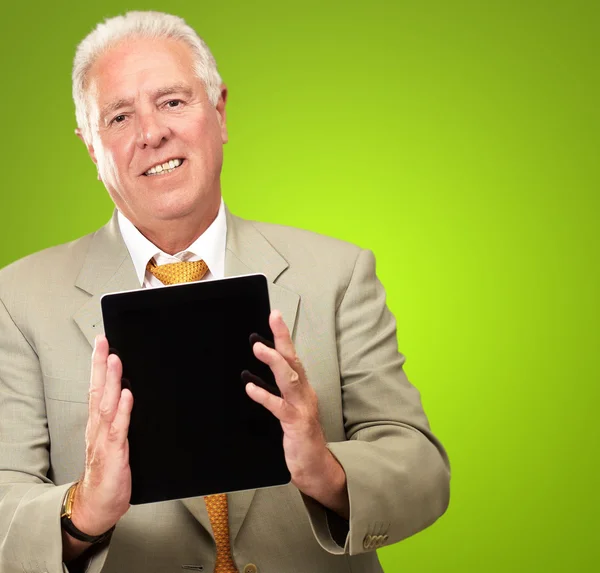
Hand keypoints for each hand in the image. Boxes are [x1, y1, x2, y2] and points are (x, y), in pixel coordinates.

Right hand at [71, 335, 132, 535]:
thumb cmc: (108, 471)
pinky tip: (126, 395)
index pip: (96, 388)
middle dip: (101, 365)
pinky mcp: (114, 453)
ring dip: (111, 381)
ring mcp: (104, 439)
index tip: (102, 344)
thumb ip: (118, 417)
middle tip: (104, 342)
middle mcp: (97, 427)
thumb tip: (128, 392)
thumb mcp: (113, 439)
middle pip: (97, 390)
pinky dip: (123, 411)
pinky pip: (118, 428)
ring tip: (115, 360)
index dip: (98, 365)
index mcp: (97, 423)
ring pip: (105, 405)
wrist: (98, 504)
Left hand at [246, 310, 348, 517]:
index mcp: (302, 388)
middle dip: (283, 337)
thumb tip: (252, 376)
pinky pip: (279, 407)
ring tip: (258, 347)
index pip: (292, 357)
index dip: (283, 336)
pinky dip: (264, 395)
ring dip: (274, 361)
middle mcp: (305, 393)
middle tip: (274, 317)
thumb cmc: (299, 437)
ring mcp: (302, 408)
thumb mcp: (287, 409)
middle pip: (294, 360)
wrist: (315, 467)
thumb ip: (275, 392)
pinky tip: (250, 387)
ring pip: (289, 379)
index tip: (274, 316)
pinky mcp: (296, 424)